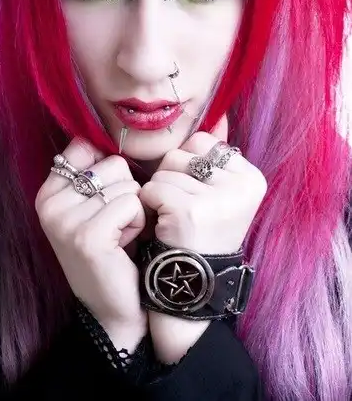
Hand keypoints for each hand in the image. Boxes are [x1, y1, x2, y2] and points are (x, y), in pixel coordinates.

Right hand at [35, 138, 146, 348]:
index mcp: (47, 192)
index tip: (106, 201)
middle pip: (113, 164)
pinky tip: (125, 244)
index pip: (86, 146)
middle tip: (115, 225)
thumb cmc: (114, 250)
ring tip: (120, 236)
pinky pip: (131, 203)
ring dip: (134, 210)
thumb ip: (94, 172)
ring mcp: (65, 220)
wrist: (114, 308)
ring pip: (126, 184)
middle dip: (126, 193)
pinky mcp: (87, 237)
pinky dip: (138, 223)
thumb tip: (109, 136)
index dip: (110, 172)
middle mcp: (48, 203)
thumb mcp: (94, 207)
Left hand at [138, 115, 266, 362]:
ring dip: (159, 192)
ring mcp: (218, 198)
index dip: (189, 167)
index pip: (204, 143)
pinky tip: (163, 225)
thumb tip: (218, 117)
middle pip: (183, 152)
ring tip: (173, 217)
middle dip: (173, 176)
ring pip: (165, 169)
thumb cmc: (201, 233)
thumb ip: (218, 155)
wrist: (192, 283)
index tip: (195, 195)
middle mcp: (241, 185)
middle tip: (182, 208)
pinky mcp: (191, 210)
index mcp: (251, 178)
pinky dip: (150, 205)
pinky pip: (153, 187)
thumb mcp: (221, 194)